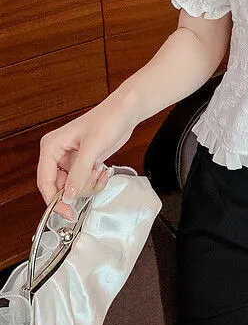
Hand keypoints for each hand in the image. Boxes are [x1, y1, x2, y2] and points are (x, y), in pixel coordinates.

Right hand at [37, 92, 137, 220]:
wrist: (126, 112)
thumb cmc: (108, 119)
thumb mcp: (93, 147)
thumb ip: (79, 173)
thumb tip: (67, 196)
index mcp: (51, 147)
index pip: (45, 181)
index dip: (54, 200)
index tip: (66, 212)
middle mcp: (58, 154)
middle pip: (59, 187)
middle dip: (78, 189)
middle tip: (93, 183)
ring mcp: (71, 159)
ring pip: (73, 187)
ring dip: (89, 184)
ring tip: (100, 170)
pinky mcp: (84, 163)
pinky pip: (84, 182)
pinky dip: (95, 182)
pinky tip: (104, 170)